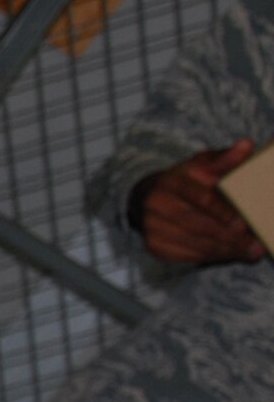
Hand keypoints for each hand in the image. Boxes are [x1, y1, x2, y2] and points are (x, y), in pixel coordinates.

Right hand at [131, 139, 264, 264]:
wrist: (146, 198)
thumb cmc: (184, 180)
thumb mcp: (202, 165)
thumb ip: (225, 158)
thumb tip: (246, 144)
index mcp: (169, 182)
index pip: (200, 199)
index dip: (223, 212)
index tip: (244, 223)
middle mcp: (155, 206)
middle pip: (198, 226)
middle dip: (230, 237)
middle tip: (255, 244)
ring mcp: (151, 228)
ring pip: (195, 244)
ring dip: (225, 251)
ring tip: (250, 252)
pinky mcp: (154, 246)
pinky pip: (188, 255)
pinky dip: (213, 257)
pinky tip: (232, 254)